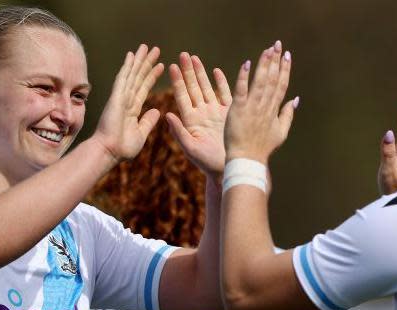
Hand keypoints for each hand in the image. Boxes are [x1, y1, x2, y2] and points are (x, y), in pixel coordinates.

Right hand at [92, 44, 164, 161]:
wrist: (109, 152)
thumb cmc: (122, 148)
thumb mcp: (141, 133)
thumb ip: (148, 121)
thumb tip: (156, 110)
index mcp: (132, 109)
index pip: (144, 88)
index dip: (151, 76)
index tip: (161, 66)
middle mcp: (126, 100)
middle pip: (138, 77)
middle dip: (146, 63)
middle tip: (155, 49)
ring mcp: (120, 97)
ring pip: (132, 74)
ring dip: (139, 60)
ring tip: (147, 47)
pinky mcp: (116, 98)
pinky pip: (123, 78)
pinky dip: (128, 66)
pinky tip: (132, 55)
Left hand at [165, 53, 230, 177]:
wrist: (228, 169)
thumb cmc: (207, 163)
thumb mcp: (190, 148)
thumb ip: (179, 132)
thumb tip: (166, 115)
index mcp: (191, 121)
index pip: (182, 97)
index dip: (177, 81)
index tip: (171, 66)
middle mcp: (202, 114)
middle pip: (193, 88)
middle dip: (188, 71)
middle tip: (182, 54)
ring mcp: (216, 113)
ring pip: (207, 88)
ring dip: (201, 73)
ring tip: (194, 58)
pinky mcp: (230, 114)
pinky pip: (225, 95)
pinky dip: (220, 83)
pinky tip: (216, 71)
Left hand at [225, 41, 297, 164]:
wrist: (248, 160)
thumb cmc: (262, 148)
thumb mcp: (281, 132)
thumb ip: (288, 114)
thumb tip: (296, 99)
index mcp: (274, 110)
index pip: (282, 85)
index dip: (285, 69)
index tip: (287, 55)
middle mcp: (265, 106)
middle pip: (273, 79)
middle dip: (276, 61)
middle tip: (278, 44)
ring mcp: (252, 107)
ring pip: (260, 82)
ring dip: (264, 64)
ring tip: (267, 50)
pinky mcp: (238, 110)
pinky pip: (242, 90)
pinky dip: (244, 77)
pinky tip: (247, 64)